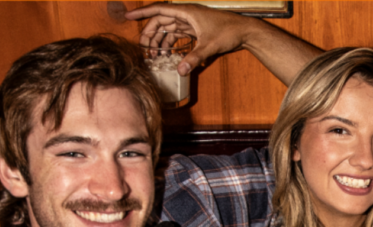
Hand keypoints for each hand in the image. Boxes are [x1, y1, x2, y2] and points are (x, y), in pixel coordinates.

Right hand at [126, 3, 251, 73]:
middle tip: (142, 50)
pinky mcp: (195, 30)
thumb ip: (194, 58)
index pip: (159, 10)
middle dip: (150, 34)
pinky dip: (170, 44)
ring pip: (168, 29)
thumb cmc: (228, 32)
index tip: (128, 17)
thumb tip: (180, 71)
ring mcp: (190, 22)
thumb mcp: (210, 46)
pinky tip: (166, 55)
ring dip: (160, 41)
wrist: (244, 32)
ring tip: (153, 56)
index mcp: (186, 12)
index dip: (142, 13)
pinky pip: (177, 35)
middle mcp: (186, 15)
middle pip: (160, 21)